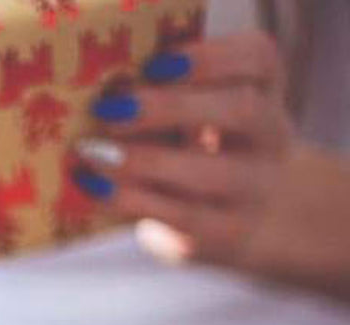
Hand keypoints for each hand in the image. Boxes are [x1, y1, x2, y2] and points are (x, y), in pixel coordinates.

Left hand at [72, 32, 294, 270]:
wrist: (250, 218)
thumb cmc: (205, 150)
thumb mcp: (198, 116)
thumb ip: (167, 99)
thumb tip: (104, 94)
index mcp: (262, 90)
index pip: (258, 58)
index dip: (208, 58)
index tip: (153, 64)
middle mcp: (268, 135)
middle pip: (242, 110)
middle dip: (170, 107)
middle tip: (108, 110)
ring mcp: (253, 187)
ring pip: (212, 172)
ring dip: (143, 161)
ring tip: (91, 153)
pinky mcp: (225, 231)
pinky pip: (182, 216)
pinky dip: (130, 199)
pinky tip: (92, 185)